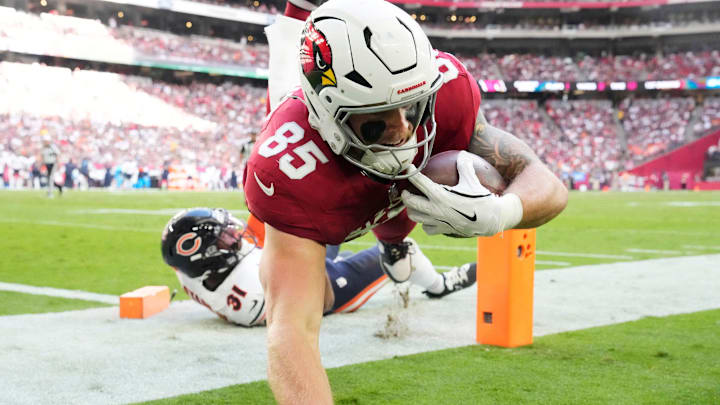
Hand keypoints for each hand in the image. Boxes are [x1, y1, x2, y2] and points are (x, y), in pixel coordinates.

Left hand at [401, 151, 522, 236]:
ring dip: (412, 210)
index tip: (409, 168)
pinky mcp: (443, 229)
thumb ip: (464, 167)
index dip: (412, 174)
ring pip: (415, 216)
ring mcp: (438, 221)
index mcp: (440, 196)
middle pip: (410, 202)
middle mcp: (435, 209)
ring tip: (414, 204)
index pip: (420, 183)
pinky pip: (427, 228)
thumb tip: (462, 154)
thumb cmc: (481, 199)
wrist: (490, 220)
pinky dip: (425, 223)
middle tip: (406, 190)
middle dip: (405, 195)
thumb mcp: (472, 181)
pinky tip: (429, 218)